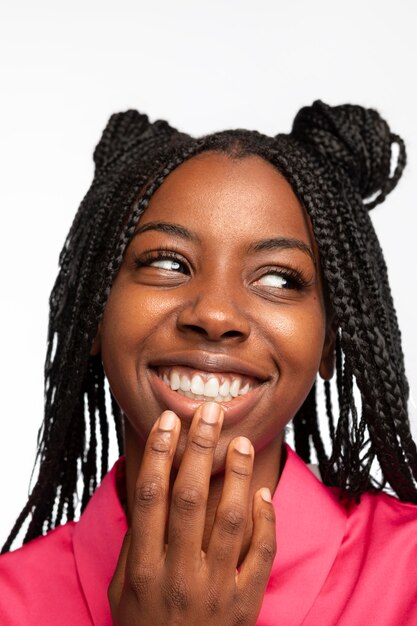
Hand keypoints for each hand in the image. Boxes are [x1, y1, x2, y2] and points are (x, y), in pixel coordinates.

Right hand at [108, 402, 276, 625]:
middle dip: (199, 449)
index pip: (151, 497)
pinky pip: (261, 555)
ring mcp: (215, 590)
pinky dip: (265, 521)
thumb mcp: (122, 592)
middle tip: (209, 412)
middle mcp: (178, 575)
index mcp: (142, 569)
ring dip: (236, 476)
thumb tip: (150, 495)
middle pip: (189, 498)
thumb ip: (133, 545)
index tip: (169, 421)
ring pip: (230, 520)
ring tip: (241, 441)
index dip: (161, 454)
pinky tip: (262, 493)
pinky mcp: (244, 604)